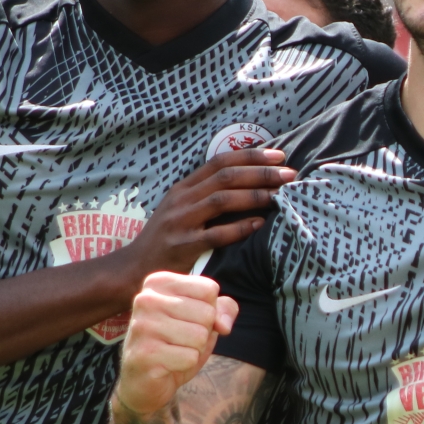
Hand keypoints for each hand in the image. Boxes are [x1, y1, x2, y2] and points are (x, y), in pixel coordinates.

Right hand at [115, 272, 237, 415]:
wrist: (144, 381)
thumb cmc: (176, 343)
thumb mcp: (204, 320)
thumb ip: (224, 310)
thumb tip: (223, 325)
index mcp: (158, 283)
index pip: (209, 289)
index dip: (209, 310)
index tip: (187, 320)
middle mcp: (146, 299)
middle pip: (207, 313)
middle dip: (202, 332)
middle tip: (179, 340)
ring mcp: (142, 326)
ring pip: (200, 336)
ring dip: (194, 349)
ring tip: (173, 351)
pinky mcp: (144, 353)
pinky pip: (190, 357)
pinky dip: (185, 364)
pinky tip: (167, 364)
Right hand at [122, 148, 293, 282]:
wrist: (134, 268)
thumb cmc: (167, 239)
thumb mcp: (182, 209)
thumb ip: (207, 195)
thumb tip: (248, 181)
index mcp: (184, 188)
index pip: (219, 162)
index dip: (250, 156)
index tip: (278, 156)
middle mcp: (182, 200)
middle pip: (225, 177)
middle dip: (260, 173)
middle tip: (289, 174)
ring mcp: (181, 222)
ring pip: (221, 201)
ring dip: (254, 195)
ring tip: (279, 195)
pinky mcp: (184, 247)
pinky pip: (216, 234)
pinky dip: (239, 228)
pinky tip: (259, 224)